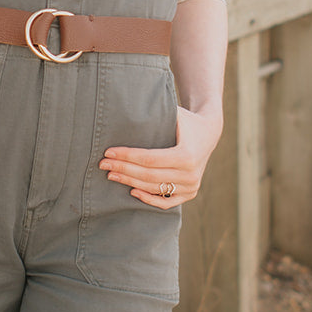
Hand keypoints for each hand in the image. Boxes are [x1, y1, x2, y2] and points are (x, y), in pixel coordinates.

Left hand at [99, 105, 221, 209]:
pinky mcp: (190, 193)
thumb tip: (126, 108)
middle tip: (103, 164)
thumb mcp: (175, 113)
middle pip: (148, 175)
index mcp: (186, 155)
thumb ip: (156, 112)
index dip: (127, 157)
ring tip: (111, 174)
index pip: (149, 159)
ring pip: (154, 188)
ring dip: (130, 182)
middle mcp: (190, 174)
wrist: (209, 133)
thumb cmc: (186, 120)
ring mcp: (191, 186)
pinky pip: (166, 202)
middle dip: (123, 169)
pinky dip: (148, 198)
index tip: (108, 152)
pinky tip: (131, 191)